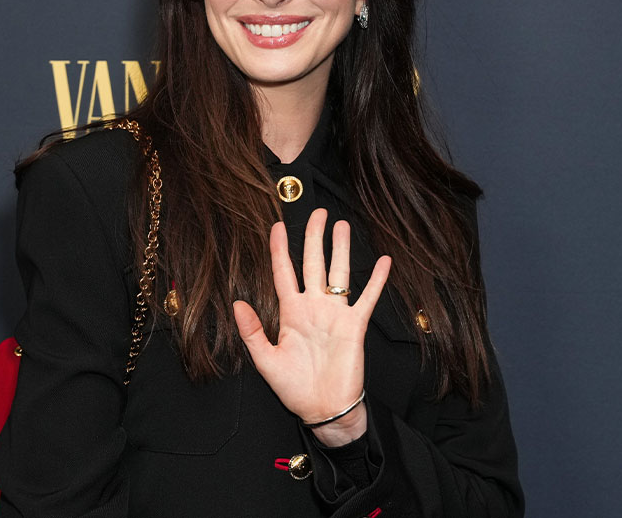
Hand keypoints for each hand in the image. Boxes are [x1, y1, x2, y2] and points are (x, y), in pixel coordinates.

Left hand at [233, 208, 391, 446]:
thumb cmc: (294, 388)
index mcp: (290, 313)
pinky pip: (367, 298)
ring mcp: (335, 314)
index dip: (280, 249)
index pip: (283, 272)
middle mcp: (313, 307)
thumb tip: (238, 303)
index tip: (277, 226)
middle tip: (317, 212)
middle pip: (313, 263)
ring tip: (341, 225)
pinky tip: (384, 262)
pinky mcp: (355, 326)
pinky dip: (376, 280)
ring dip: (341, 249)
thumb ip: (252, 331)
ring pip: (339, 273)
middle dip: (314, 237)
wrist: (324, 410)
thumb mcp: (265, 360)